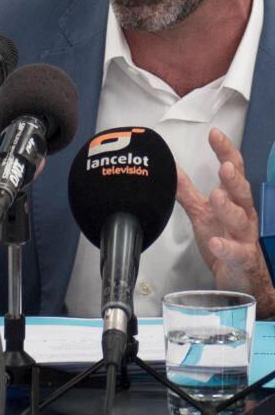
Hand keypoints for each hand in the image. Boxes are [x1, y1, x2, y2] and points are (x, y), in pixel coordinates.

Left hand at [176, 128, 274, 317]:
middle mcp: (243, 216)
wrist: (242, 280)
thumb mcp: (203, 213)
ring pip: (241, 219)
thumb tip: (171, 170)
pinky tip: (216, 242)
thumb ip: (187, 192)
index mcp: (234, 202)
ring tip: (216, 196)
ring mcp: (244, 238)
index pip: (232, 172)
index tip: (215, 134)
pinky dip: (225, 247)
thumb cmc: (225, 242)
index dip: (225, 152)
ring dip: (228, 207)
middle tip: (225, 166)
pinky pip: (236, 252)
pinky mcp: (241, 260)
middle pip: (242, 192)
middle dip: (234, 178)